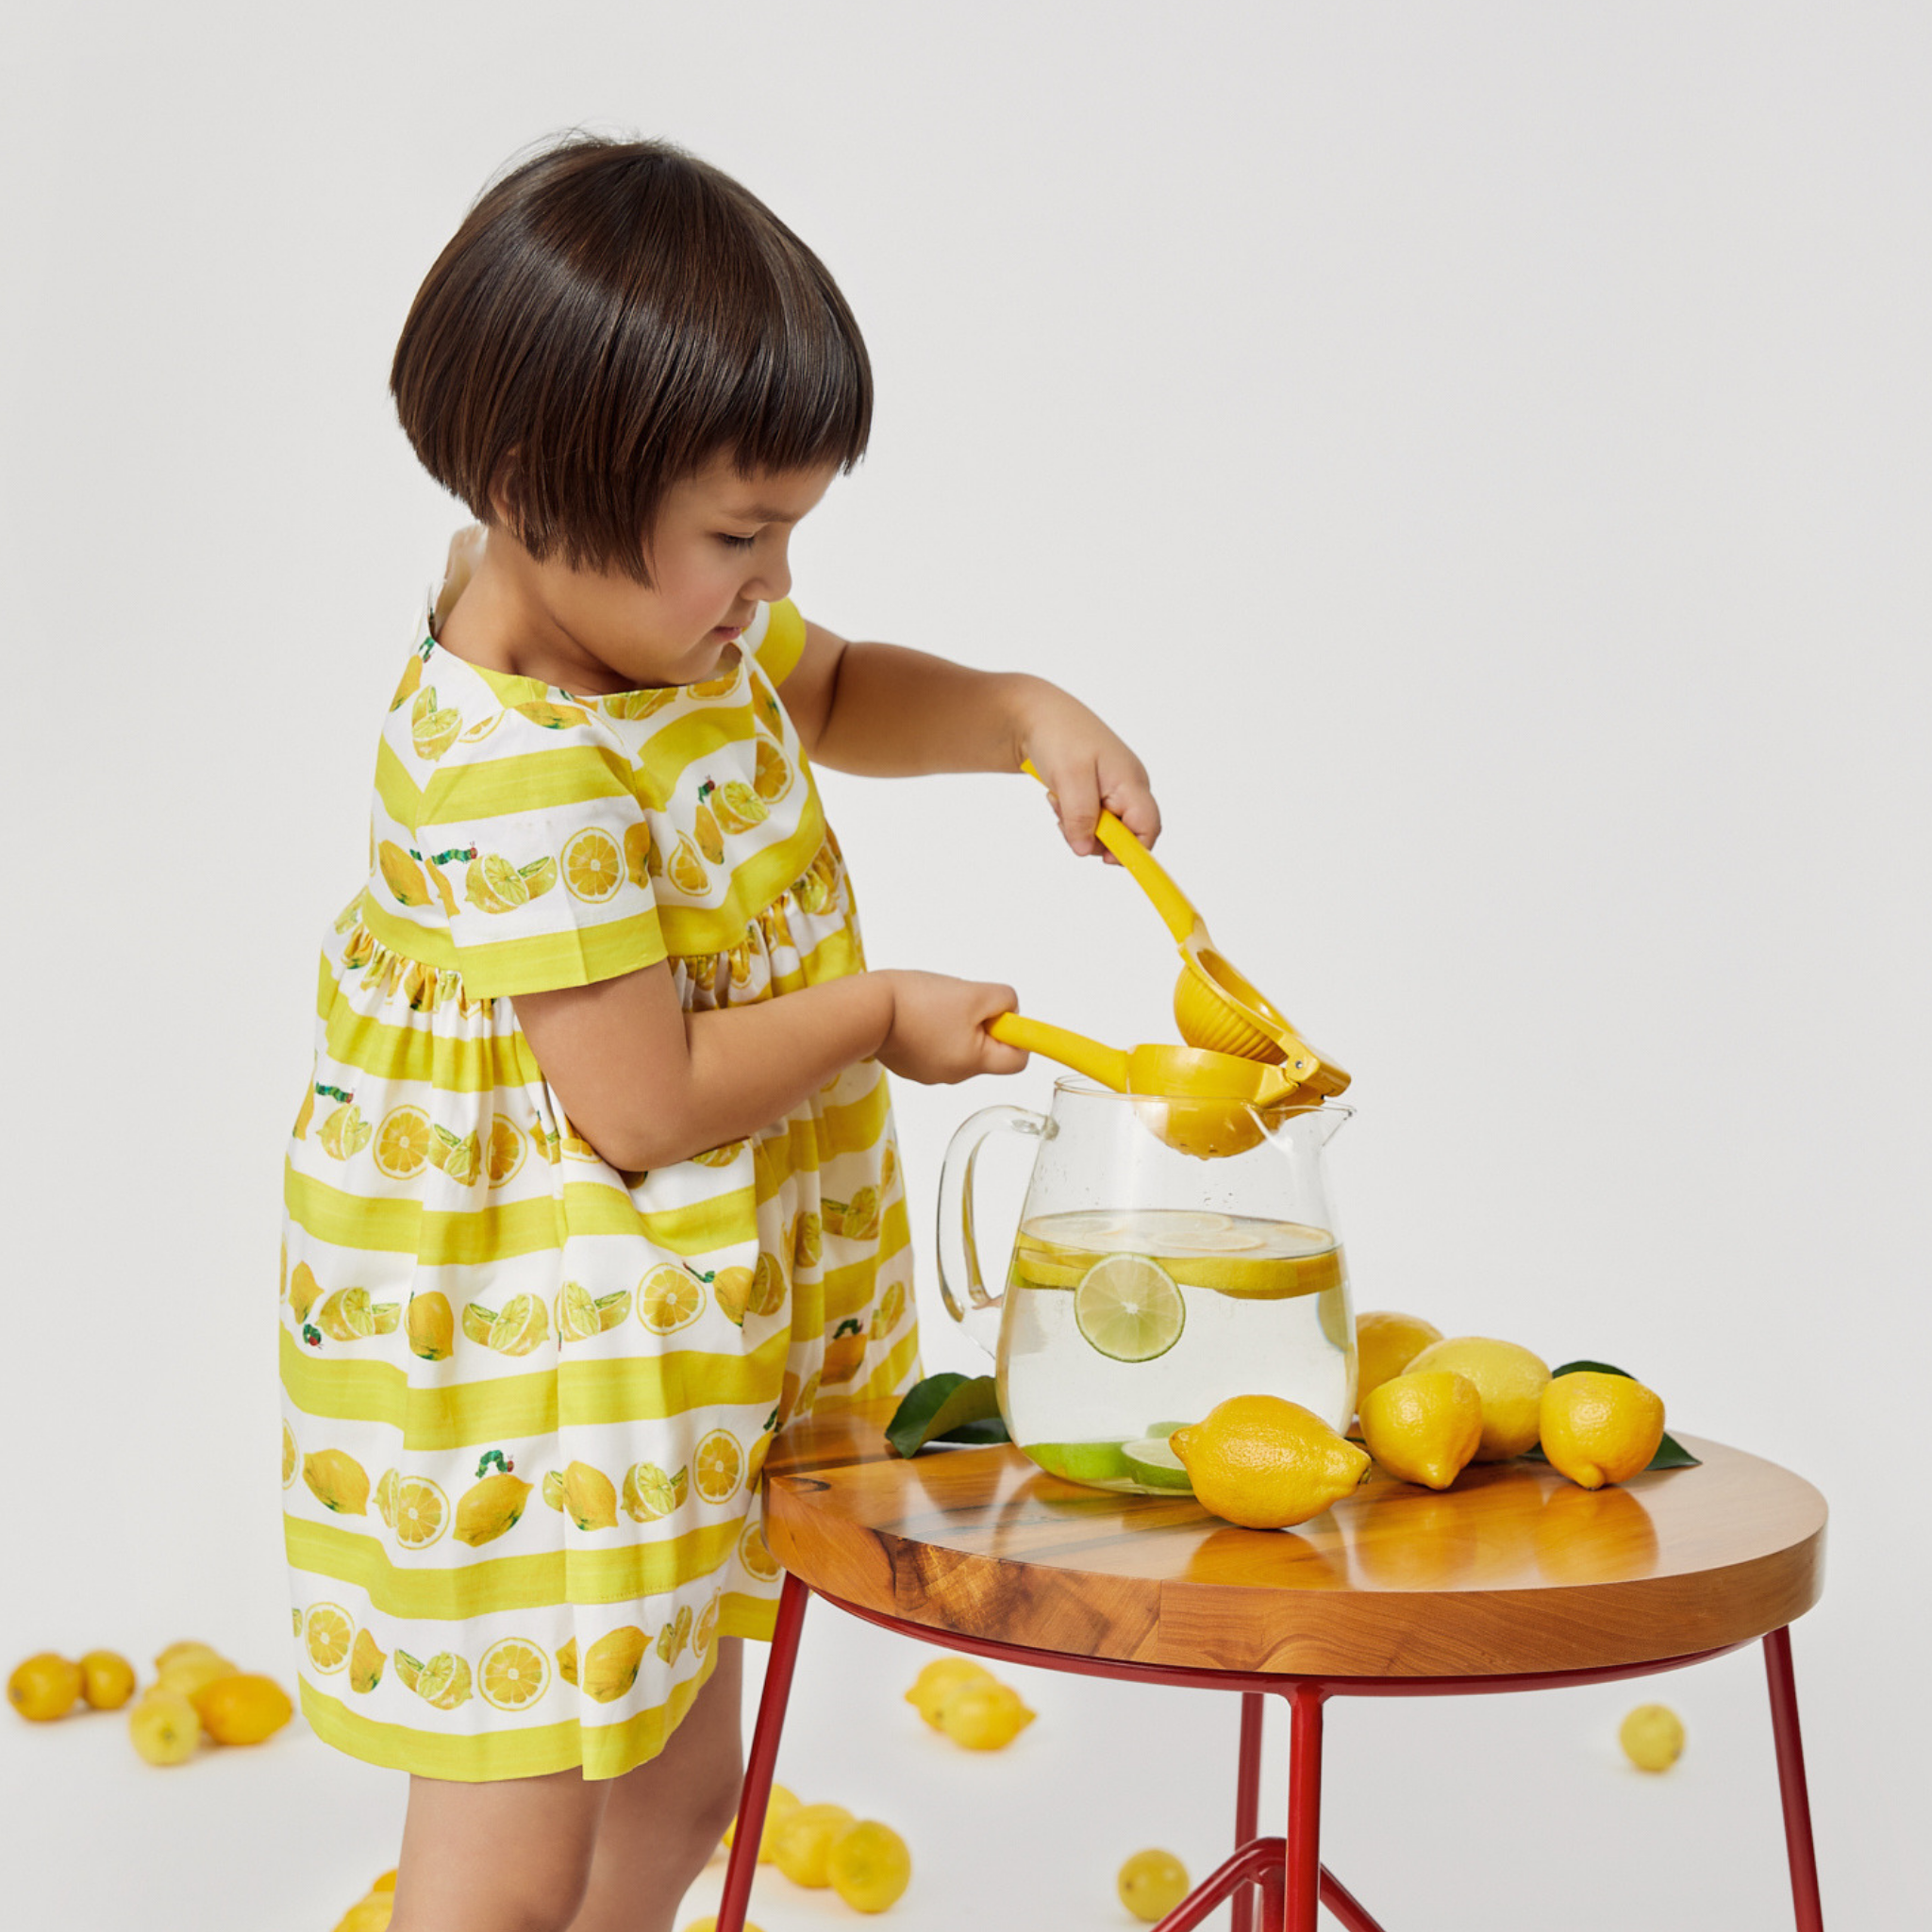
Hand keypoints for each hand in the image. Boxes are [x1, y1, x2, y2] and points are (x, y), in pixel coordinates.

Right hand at [876, 972, 1028, 1084]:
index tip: (1000, 1014)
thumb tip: (1009, 1011)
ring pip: (960, 1045)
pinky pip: (935, 1045)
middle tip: (961, 1003)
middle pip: (986, 1050)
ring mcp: (929, 1071)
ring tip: (934, 1005)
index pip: (1017, 1061)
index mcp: (973, 1063)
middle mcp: (953, 1075)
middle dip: (981, 1023)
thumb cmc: (918, 1002)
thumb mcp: (974, 993)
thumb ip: (1004, 1000)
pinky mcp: (910, 1063)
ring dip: (955, 1023)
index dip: (1017, 1035)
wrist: (868, 1009)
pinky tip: (917, 1014)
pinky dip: (932, 1028)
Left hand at [1014, 684, 1160, 860]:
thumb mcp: (1069, 778)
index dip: (1132, 850)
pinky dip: (1072, 815)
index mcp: (1130, 782)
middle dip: (1095, 837)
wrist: (1036, 713)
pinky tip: (1058, 796)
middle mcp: (1128, 787)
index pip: (1149, 827)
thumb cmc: (1058, 735)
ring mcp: (1112, 788)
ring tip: (1059, 800)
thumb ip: (1080, 817)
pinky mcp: (1096, 790)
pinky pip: (1089, 817)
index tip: (1103, 859)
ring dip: (1077, 825)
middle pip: (1125, 833)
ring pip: (1103, 827)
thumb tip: (1085, 850)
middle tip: (1066, 820)